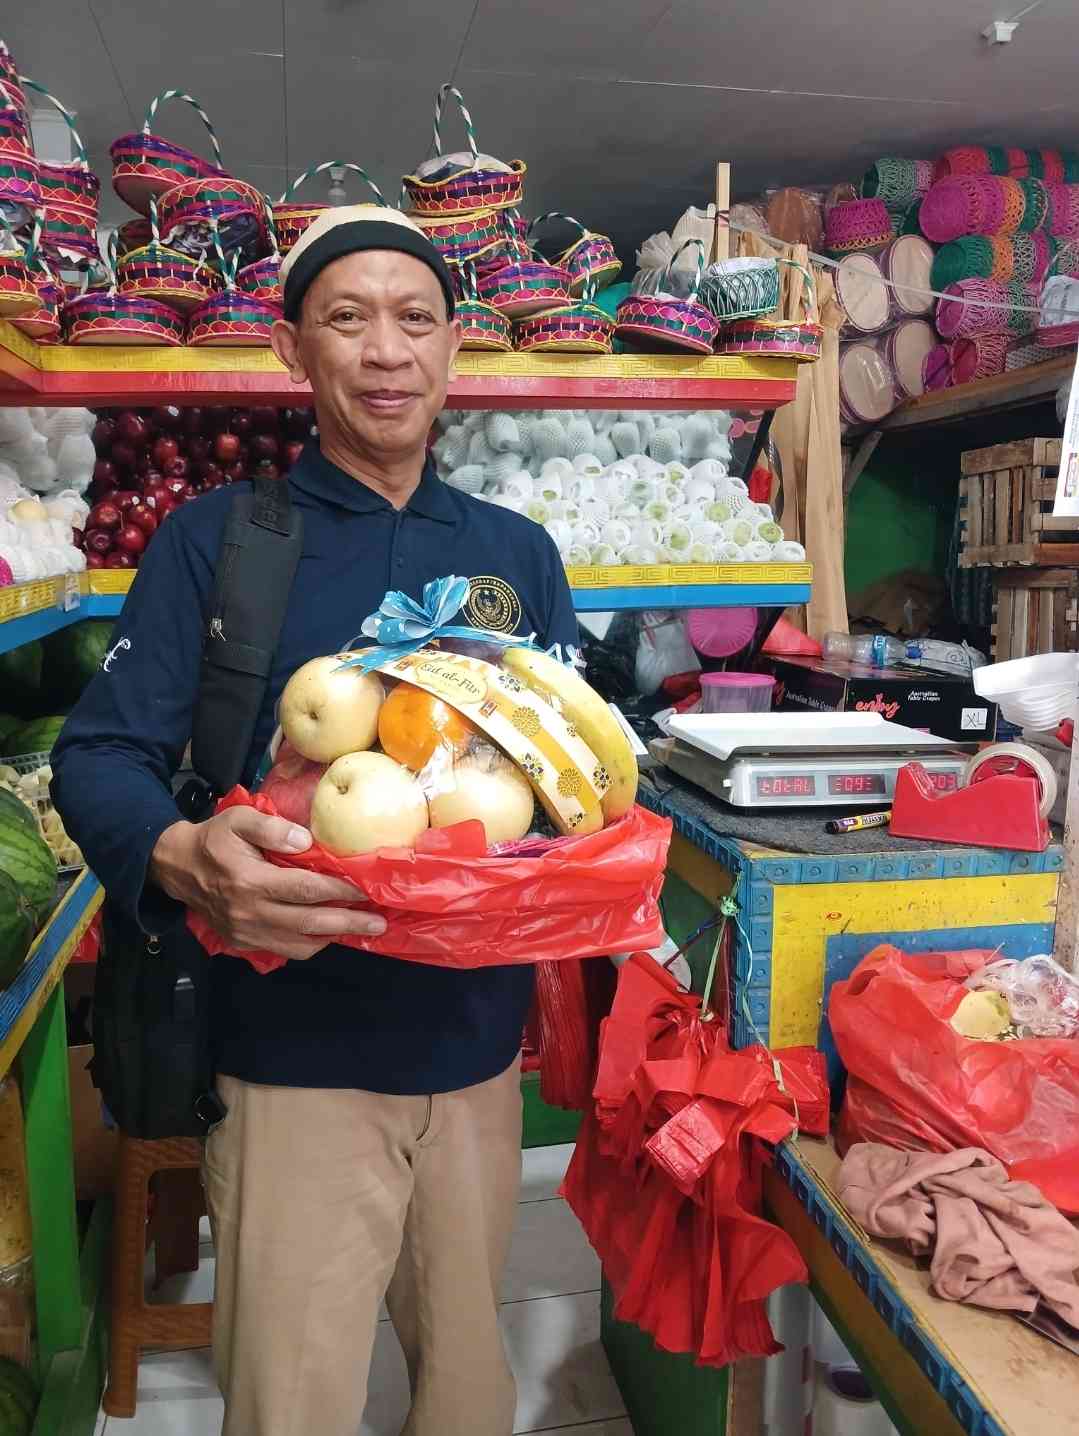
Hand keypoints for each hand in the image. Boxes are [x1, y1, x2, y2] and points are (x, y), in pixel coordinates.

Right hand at [150, 808, 385, 961]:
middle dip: (348, 924)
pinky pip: (284, 950)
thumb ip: (272, 828)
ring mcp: (246, 933)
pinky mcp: (243, 943)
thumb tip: (306, 841)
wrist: (177, 868)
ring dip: (333, 938)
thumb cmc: (214, 839)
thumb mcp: (239, 820)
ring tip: (360, 930)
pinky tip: (328, 932)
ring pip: (299, 945)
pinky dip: (310, 944)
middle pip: (309, 923)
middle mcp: (250, 913)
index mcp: (250, 881)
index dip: (339, 891)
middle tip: (379, 924)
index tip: (365, 890)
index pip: (305, 890)